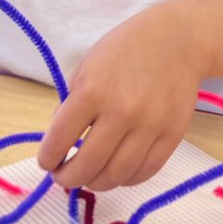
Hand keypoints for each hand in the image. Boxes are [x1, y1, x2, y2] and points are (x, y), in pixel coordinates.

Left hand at [36, 5, 200, 191]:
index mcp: (92, 91)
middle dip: (68, 178)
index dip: (48, 158)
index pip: (60, 139)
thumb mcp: (86, 68)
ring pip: (116, 175)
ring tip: (89, 177)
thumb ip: (71, 105)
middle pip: (88, 165)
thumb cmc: (124, 50)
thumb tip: (59, 144)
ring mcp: (150, 126)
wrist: (176, 40)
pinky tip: (116, 172)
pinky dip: (125, 179)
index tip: (46, 163)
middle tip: (64, 177)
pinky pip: (144, 172)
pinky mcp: (172, 135)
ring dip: (96, 183)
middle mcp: (121, 111)